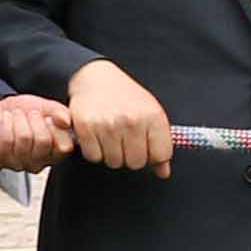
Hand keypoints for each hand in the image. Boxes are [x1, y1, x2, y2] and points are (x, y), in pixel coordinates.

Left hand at [0, 93, 75, 175]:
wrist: (1, 111)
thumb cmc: (26, 113)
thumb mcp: (48, 109)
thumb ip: (60, 113)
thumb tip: (65, 121)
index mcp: (55, 153)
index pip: (63, 147)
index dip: (55, 128)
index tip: (47, 118)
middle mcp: (38, 163)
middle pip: (43, 141)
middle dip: (35, 120)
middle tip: (30, 113)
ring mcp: (18, 163)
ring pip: (24, 138)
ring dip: (19, 119)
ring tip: (16, 114)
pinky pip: (6, 140)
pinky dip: (6, 123)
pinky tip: (6, 119)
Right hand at [65, 58, 175, 174]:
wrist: (96, 77)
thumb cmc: (126, 97)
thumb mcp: (150, 114)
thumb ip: (160, 144)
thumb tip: (163, 173)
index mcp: (153, 116)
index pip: (161, 155)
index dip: (153, 156)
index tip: (146, 148)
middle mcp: (132, 120)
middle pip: (136, 163)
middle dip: (131, 156)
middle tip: (125, 141)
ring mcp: (108, 124)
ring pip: (114, 162)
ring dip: (112, 154)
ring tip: (111, 137)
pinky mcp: (86, 127)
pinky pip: (94, 156)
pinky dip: (95, 151)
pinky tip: (97, 136)